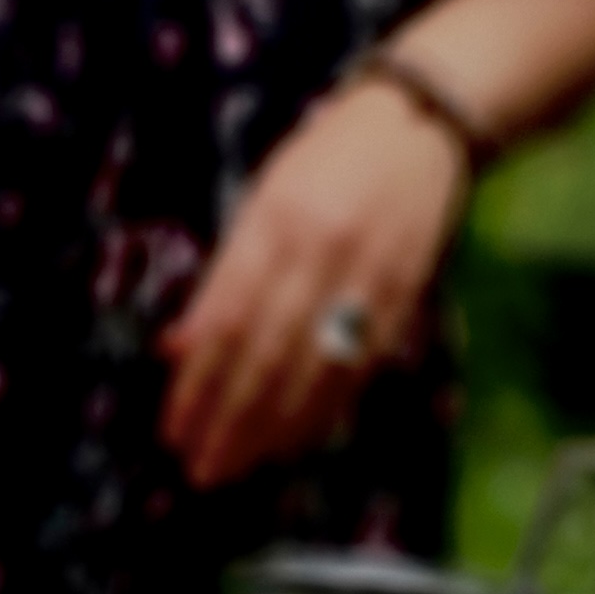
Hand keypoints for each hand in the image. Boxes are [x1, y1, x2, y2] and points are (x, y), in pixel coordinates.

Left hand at [156, 77, 468, 491]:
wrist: (421, 124)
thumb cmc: (325, 160)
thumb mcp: (262, 201)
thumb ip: (224, 275)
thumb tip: (178, 347)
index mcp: (276, 223)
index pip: (226, 321)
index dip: (197, 383)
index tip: (173, 429)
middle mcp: (320, 252)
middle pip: (265, 355)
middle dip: (228, 419)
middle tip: (200, 469)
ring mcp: (366, 277)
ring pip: (312, 371)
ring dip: (270, 429)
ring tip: (237, 468)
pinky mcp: (403, 296)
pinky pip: (357, 368)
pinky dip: (321, 411)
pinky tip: (292, 443)